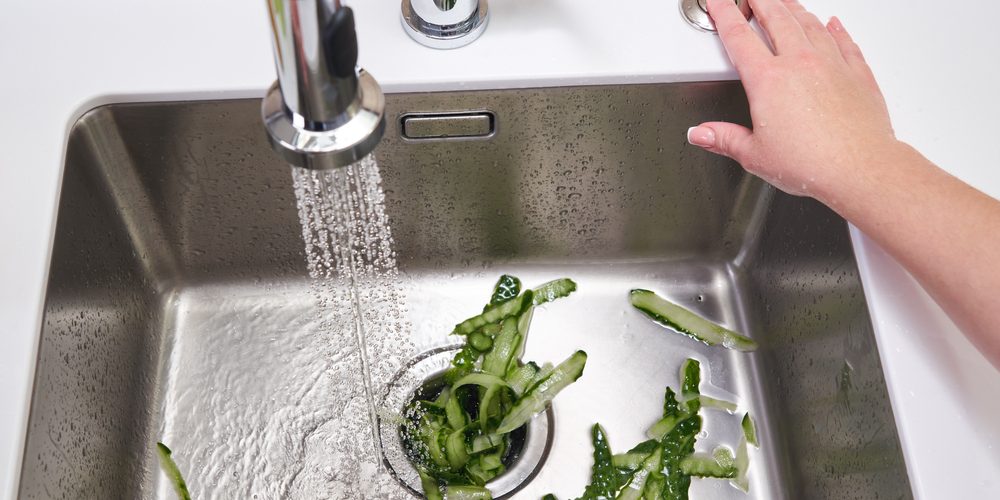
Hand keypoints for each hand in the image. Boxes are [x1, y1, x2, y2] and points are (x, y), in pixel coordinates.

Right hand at [688, 0, 897, 200]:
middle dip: (760, 1)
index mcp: (768, 80)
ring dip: (793, 8)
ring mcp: (831, 64)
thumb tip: (702, 134)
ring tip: (785, 2)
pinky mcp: (857, 73)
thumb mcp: (754, 155)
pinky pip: (844, 41)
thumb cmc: (812, 163)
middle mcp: (800, 64)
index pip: (739, 37)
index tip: (719, 2)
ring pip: (810, 23)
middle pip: (776, 18)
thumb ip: (724, 139)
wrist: (860, 168)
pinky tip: (833, 24)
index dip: (725, 14)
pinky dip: (836, 29)